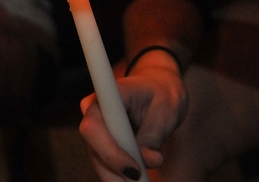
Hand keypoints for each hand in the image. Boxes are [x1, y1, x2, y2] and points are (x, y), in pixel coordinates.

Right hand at [79, 64, 187, 180]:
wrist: (157, 85)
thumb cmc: (162, 92)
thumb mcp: (166, 110)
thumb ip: (154, 135)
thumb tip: (150, 161)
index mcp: (106, 96)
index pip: (93, 127)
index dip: (109, 151)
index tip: (135, 170)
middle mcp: (93, 111)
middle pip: (93, 148)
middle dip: (114, 172)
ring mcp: (96, 127)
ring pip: (98, 159)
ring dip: (116, 177)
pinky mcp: (102, 140)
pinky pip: (105, 161)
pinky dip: (119, 175)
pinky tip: (136, 181)